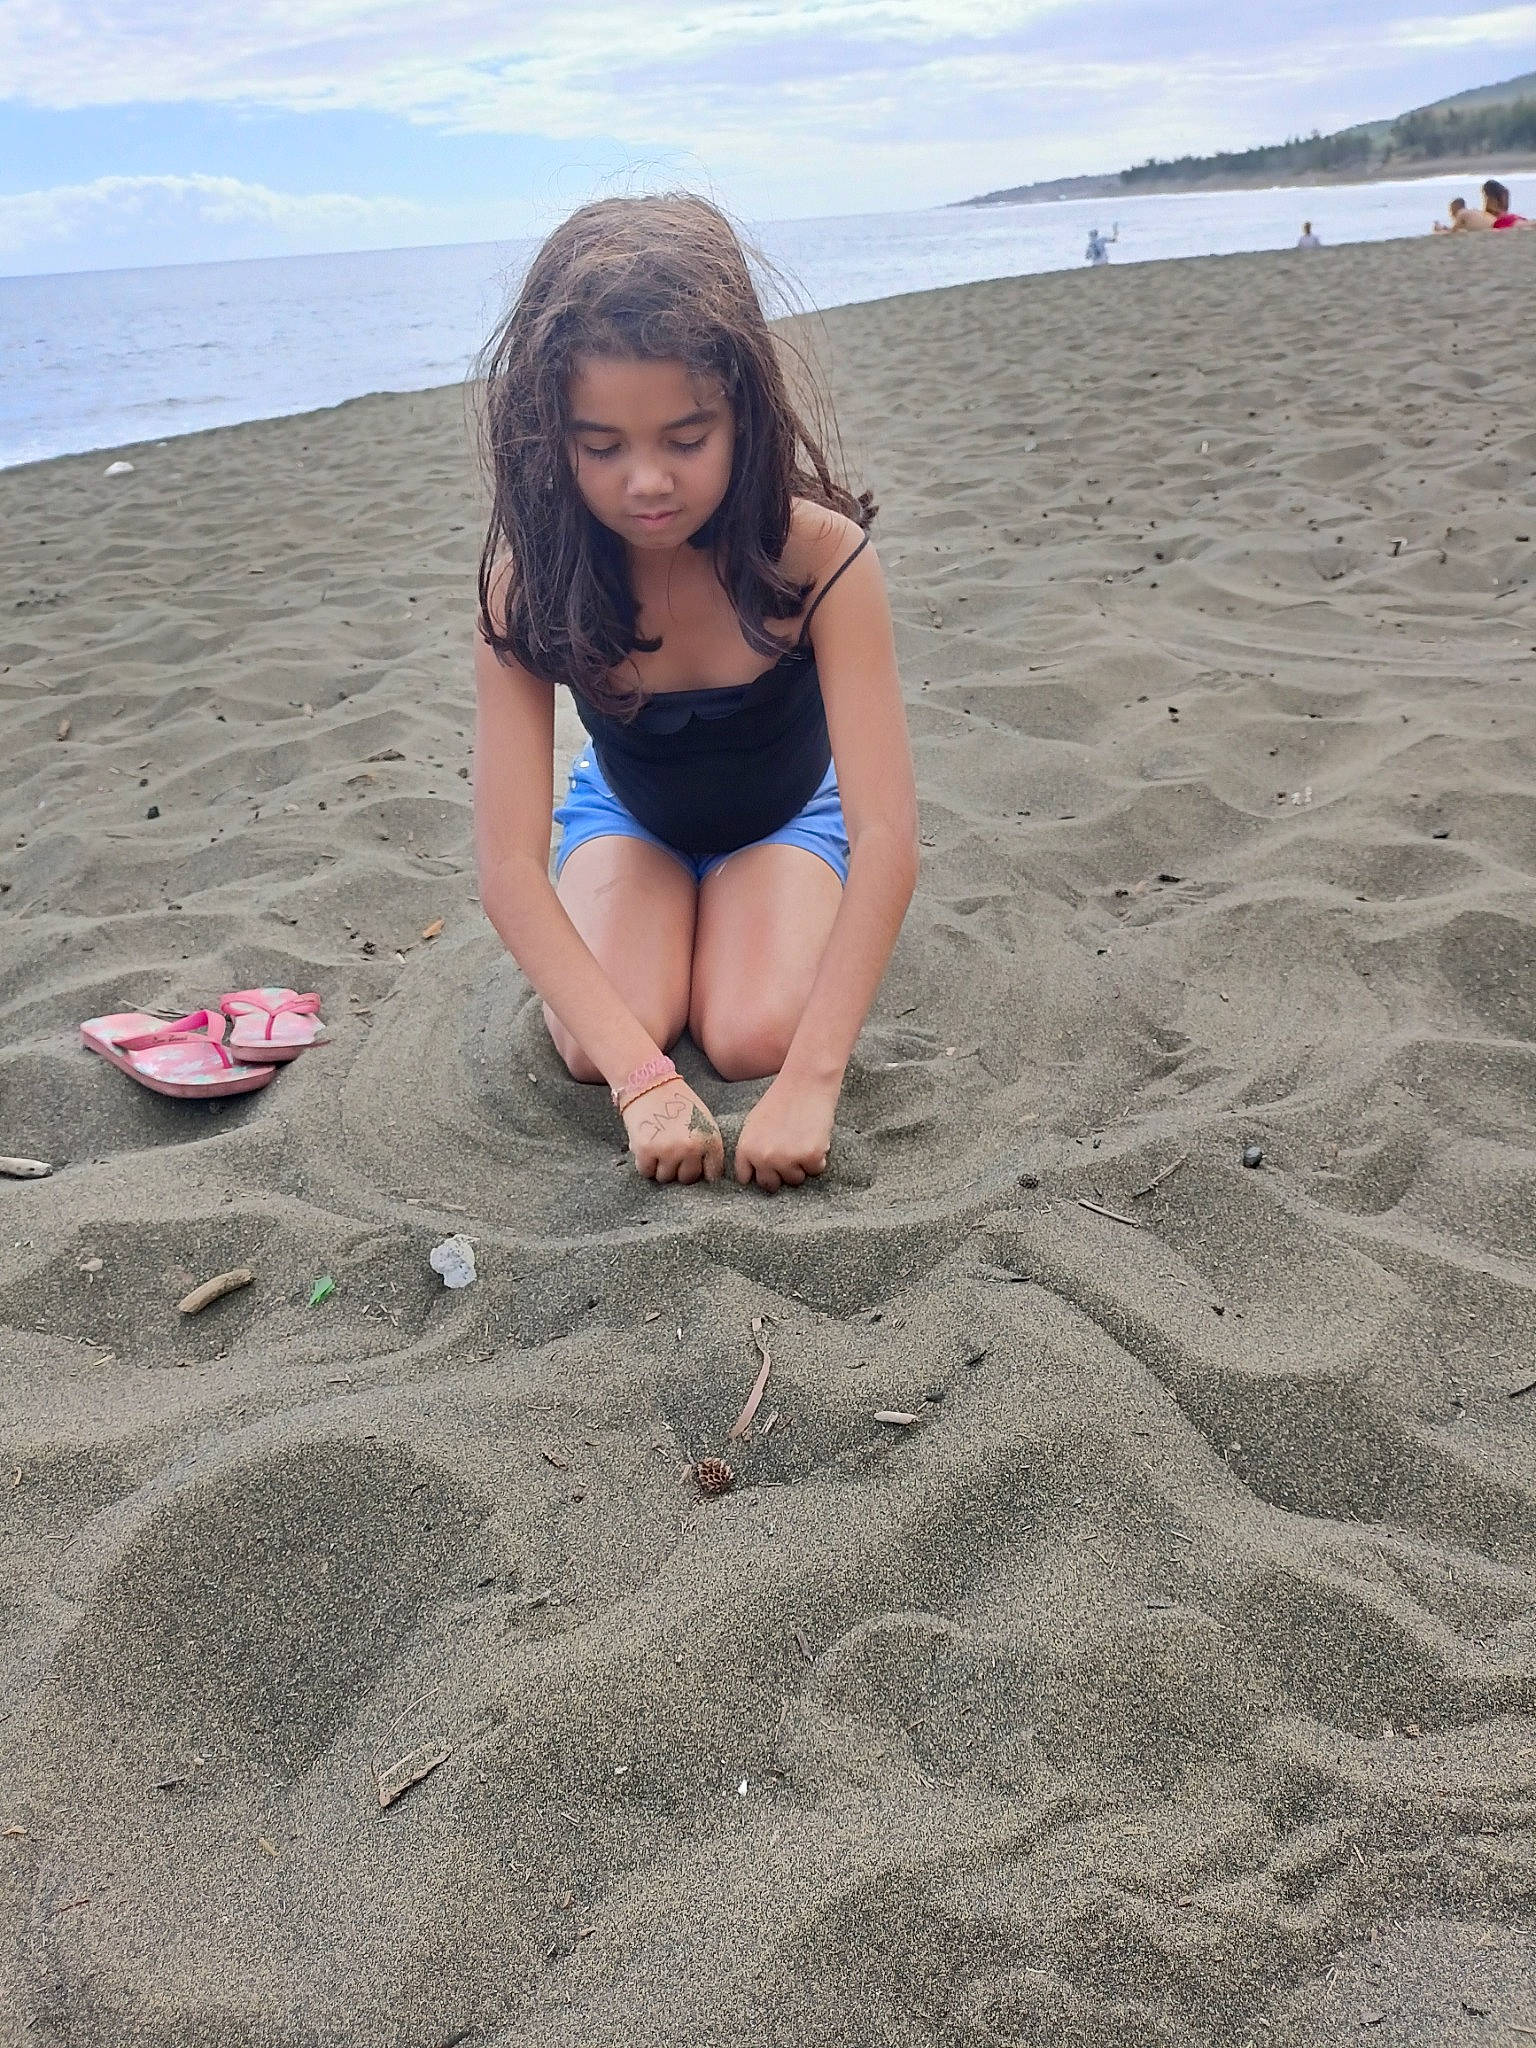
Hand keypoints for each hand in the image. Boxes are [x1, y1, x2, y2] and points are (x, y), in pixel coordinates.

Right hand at [622, 1078, 724, 1184]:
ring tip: (658, 1146)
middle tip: (671, 1151)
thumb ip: (706, 1144)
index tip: (693, 1164)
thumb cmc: (676, 1101)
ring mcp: (668, 1151)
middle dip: (679, 1168)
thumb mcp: (702, 1119)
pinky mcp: (646, 1151)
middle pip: (687, 1178)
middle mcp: (692, 1148)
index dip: (701, 1170)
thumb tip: (705, 1174)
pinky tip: (646, 1146)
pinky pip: (646, 1171)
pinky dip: (644, 1163)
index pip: (712, 1173)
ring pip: (665, 1177)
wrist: (648, 1082)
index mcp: (710, 1139)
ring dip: (660, 1166)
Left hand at [733, 1075, 835, 1192]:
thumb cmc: (781, 1099)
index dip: (760, 1172)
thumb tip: (751, 1176)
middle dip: (781, 1173)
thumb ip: (751, 1149)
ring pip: (795, 1180)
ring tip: (803, 1140)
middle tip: (790, 1152)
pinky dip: (819, 1158)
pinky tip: (815, 1137)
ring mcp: (786, 1159)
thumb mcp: (754, 1123)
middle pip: (771, 1185)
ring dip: (801, 1166)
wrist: (806, 1082)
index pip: (747, 1178)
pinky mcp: (810, 1157)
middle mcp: (763, 1157)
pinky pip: (816, 1170)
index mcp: (746, 1148)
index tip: (769, 1166)